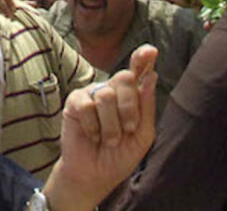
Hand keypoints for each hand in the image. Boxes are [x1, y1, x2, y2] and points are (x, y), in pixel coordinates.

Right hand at [48, 46, 157, 208]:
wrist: (95, 176)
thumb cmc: (119, 156)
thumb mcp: (142, 135)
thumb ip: (147, 107)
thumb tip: (152, 76)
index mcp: (132, 97)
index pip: (139, 71)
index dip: (143, 58)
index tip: (150, 51)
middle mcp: (112, 90)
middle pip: (125, 78)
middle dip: (129, 108)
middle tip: (127, 130)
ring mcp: (93, 94)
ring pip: (106, 94)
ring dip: (111, 124)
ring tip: (108, 139)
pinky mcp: (75, 102)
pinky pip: (87, 104)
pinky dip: (92, 126)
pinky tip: (92, 135)